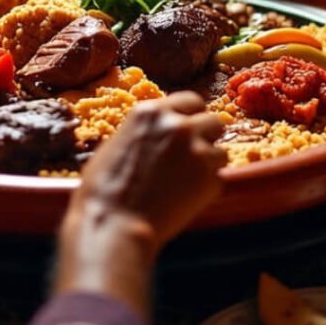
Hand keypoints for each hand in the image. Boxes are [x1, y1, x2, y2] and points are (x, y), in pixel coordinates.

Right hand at [56, 93, 224, 315]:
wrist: (115, 224)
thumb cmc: (104, 189)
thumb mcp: (117, 143)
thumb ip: (145, 131)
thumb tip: (156, 133)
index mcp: (151, 112)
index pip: (190, 100)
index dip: (192, 116)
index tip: (189, 129)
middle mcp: (177, 125)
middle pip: (213, 121)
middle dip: (207, 137)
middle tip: (194, 156)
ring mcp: (196, 151)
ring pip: (221, 151)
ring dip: (210, 164)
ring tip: (189, 181)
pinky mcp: (209, 179)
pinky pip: (219, 179)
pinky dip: (208, 188)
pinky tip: (187, 198)